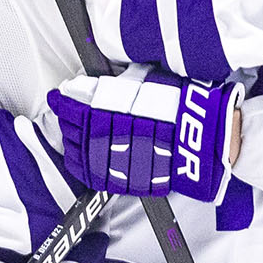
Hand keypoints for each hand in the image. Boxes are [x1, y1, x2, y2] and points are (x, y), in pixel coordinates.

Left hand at [46, 64, 242, 202]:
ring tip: (72, 132)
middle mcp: (111, 137)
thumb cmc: (183, 107)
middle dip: (66, 121)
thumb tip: (88, 85)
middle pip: (74, 130)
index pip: (76, 108)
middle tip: (64, 113)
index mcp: (114, 112)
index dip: (63, 102)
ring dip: (71, 141)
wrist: (206, 139)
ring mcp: (116, 161)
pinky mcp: (124, 179)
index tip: (57, 97)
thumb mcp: (150, 83)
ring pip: (80, 152)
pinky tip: (81, 156)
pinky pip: (94, 174)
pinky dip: (83, 164)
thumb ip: (119, 85)